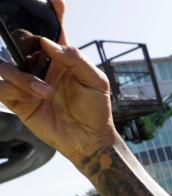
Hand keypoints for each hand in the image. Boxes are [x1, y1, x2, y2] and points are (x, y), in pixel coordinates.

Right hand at [0, 23, 118, 166]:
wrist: (89, 139)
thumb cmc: (96, 110)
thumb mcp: (96, 82)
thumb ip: (76, 59)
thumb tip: (49, 42)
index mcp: (61, 57)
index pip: (52, 30)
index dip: (51, 13)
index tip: (53, 0)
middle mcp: (40, 65)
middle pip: (18, 41)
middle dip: (20, 40)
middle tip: (34, 50)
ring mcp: (26, 81)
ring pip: (5, 64)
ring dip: (21, 76)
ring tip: (46, 92)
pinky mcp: (17, 100)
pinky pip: (0, 87)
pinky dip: (12, 87)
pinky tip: (33, 95)